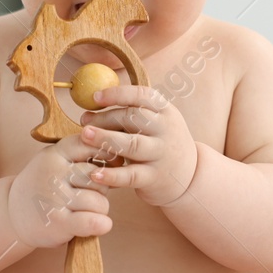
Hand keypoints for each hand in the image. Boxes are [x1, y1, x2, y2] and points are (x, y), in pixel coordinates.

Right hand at [7, 134, 113, 248]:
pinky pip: (94, 221)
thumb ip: (81, 155)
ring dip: (100, 209)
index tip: (109, 165)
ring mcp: (56, 199)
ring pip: (100, 201)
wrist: (12, 214)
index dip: (106, 155)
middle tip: (88, 195)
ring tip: (85, 211)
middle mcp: (54, 174)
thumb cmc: (43, 186)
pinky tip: (97, 224)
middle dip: (102, 188)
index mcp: (55, 154)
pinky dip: (101, 224)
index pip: (89, 145)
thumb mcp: (55, 161)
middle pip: (99, 177)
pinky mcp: (59, 223)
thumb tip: (120, 157)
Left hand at [77, 84, 197, 207]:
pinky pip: (131, 175)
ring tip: (85, 135)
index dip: (118, 94)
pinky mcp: (154, 177)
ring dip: (106, 138)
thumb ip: (131, 113)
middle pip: (134, 118)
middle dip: (106, 117)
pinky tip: (95, 173)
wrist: (188, 177)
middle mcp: (166, 130)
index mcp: (166, 111)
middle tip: (84, 122)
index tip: (95, 97)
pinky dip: (112, 175)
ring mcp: (161, 155)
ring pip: (132, 144)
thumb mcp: (156, 123)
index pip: (143, 96)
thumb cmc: (160, 144)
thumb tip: (93, 102)